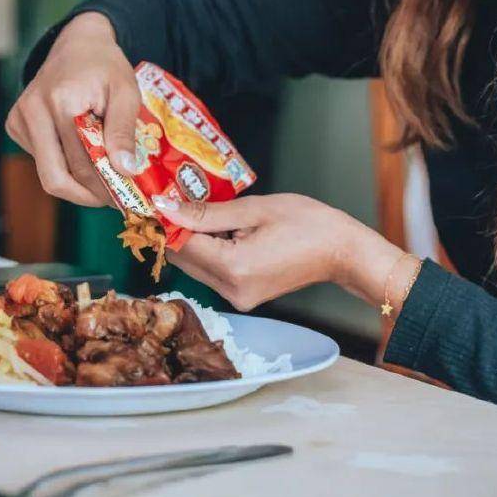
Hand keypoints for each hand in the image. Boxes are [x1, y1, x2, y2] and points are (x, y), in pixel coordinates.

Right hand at [6, 13, 139, 205]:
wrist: (78, 45)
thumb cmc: (105, 68)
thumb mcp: (126, 92)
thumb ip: (124, 131)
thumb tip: (125, 170)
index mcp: (61, 103)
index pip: (80, 165)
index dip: (103, 189)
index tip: (125, 199)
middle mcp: (32, 112)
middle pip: (56, 177)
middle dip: (87, 194)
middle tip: (113, 199)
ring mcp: (18, 119)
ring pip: (47, 173)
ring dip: (76, 183)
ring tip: (104, 179)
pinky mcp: (14, 125)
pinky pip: (41, 160)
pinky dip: (64, 166)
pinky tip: (84, 155)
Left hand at [160, 191, 402, 312]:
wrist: (341, 252)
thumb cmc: (308, 224)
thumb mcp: (255, 209)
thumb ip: (207, 212)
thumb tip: (167, 207)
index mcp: (234, 268)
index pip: (181, 246)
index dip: (164, 221)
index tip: (155, 198)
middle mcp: (231, 290)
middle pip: (184, 260)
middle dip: (175, 230)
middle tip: (172, 198)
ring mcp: (237, 298)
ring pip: (195, 267)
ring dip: (191, 240)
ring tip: (199, 208)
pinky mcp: (242, 296)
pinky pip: (212, 272)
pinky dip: (208, 250)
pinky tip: (219, 228)